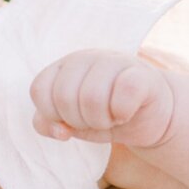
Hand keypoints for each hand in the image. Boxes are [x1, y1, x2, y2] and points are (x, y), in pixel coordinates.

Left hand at [30, 49, 174, 148]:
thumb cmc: (104, 116)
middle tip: (95, 120)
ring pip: (92, 98)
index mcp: (64, 66)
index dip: (52, 114)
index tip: (70, 120)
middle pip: (64, 96)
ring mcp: (115, 61)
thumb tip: (60, 131)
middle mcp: (86, 57)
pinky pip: (123, 96)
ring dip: (100, 120)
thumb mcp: (69, 122)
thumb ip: (47, 124)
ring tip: (111, 118)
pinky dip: (122, 114)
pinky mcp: (142, 74)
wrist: (149, 117)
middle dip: (78, 120)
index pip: (39, 89)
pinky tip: (126, 113)